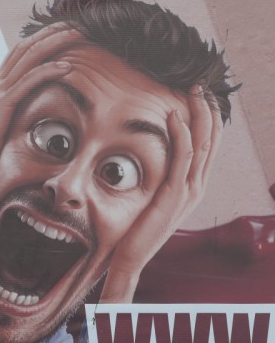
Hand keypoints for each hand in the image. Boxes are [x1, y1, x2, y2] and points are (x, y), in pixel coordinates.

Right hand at [0, 25, 85, 233]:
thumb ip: (21, 113)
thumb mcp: (9, 129)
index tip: (69, 30)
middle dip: (52, 32)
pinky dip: (47, 71)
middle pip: (24, 47)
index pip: (21, 53)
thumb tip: (43, 107)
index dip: (44, 37)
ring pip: (26, 58)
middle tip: (79, 23)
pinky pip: (26, 82)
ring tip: (78, 35)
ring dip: (54, 43)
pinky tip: (67, 66)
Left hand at [101, 85, 222, 302]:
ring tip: (193, 91)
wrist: (132, 258)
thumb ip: (160, 180)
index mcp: (193, 186)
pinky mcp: (174, 195)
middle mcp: (197, 187)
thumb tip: (155, 161)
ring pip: (201, 144)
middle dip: (208, 110)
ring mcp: (188, 192)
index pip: (208, 146)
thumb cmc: (137, 229)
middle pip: (211, 140)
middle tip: (201, 85)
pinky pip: (182, 158)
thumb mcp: (154, 199)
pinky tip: (175, 116)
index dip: (209, 119)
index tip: (203, 96)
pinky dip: (181, 134)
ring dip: (198, 114)